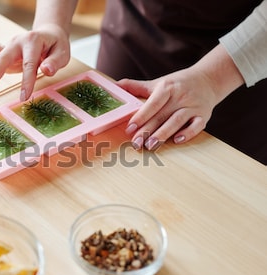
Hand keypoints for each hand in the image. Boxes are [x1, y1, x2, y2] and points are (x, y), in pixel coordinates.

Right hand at [0, 24, 70, 100]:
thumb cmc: (55, 46)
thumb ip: (55, 62)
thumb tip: (46, 70)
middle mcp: (17, 41)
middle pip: (3, 56)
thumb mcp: (62, 52)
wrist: (48, 34)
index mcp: (33, 41)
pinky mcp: (2, 51)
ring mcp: (7, 45)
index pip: (29, 63)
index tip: (24, 97)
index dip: (26, 81)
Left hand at [119, 44, 244, 150]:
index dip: (140, 116)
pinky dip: (188, 133)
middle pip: (161, 115)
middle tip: (136, 143)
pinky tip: (177, 140)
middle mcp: (180, 97)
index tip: (129, 128)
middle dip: (147, 130)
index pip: (152, 104)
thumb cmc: (178, 84)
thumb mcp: (158, 83)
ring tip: (151, 145)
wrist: (209, 79)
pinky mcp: (204, 115)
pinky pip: (197, 125)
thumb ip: (136, 86)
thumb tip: (115, 85)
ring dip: (164, 134)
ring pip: (177, 121)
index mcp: (167, 88)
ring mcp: (193, 106)